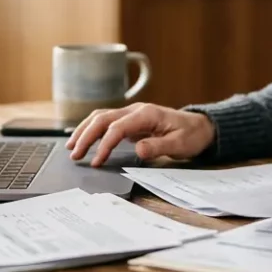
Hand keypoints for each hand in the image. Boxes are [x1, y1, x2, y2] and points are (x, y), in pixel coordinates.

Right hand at [65, 103, 215, 166]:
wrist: (200, 126)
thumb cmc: (191, 135)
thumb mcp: (180, 144)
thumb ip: (158, 146)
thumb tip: (138, 150)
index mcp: (146, 115)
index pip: (117, 128)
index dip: (104, 145)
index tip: (97, 162)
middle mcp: (135, 110)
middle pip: (103, 118)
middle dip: (86, 136)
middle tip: (74, 154)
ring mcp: (132, 114)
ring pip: (101, 117)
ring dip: (84, 130)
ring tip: (71, 147)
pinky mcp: (130, 120)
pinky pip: (106, 121)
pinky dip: (91, 129)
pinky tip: (82, 139)